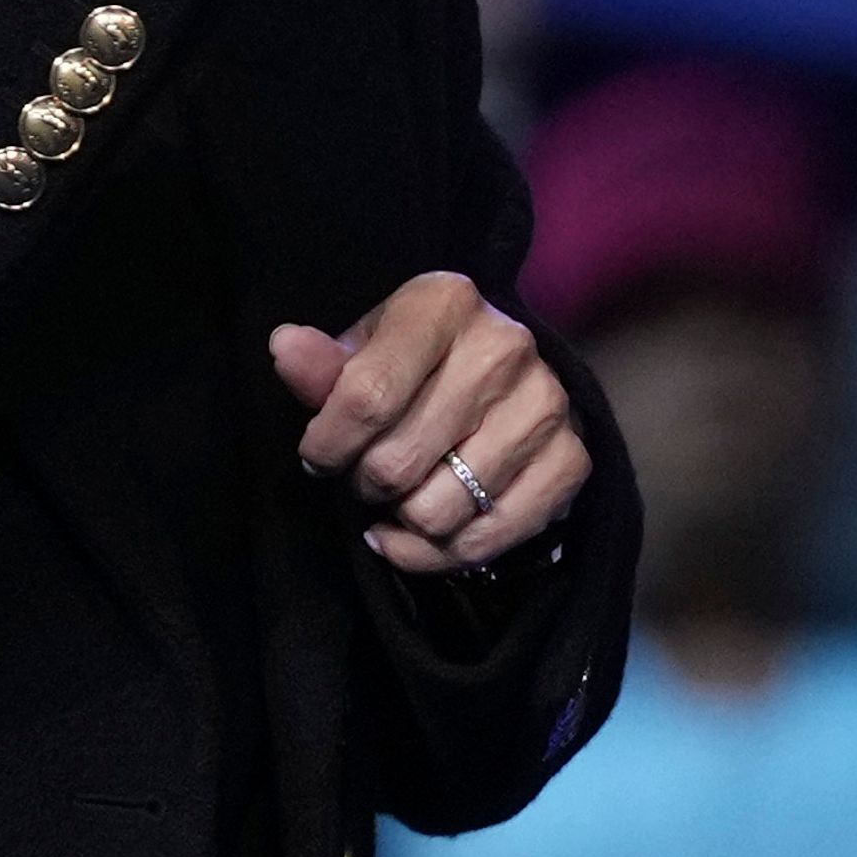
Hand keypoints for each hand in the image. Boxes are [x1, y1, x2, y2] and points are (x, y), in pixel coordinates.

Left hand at [270, 272, 590, 573]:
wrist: (500, 373)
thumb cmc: (415, 363)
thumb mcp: (364, 353)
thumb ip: (322, 365)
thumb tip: (284, 348)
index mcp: (444, 302)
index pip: (366, 397)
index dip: (328, 444)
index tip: (319, 454)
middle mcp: (505, 345)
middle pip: (398, 462)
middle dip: (363, 483)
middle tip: (364, 474)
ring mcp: (546, 403)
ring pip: (439, 510)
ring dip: (403, 519)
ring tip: (399, 496)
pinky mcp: (572, 457)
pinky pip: (491, 537)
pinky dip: (442, 554)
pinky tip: (420, 536)